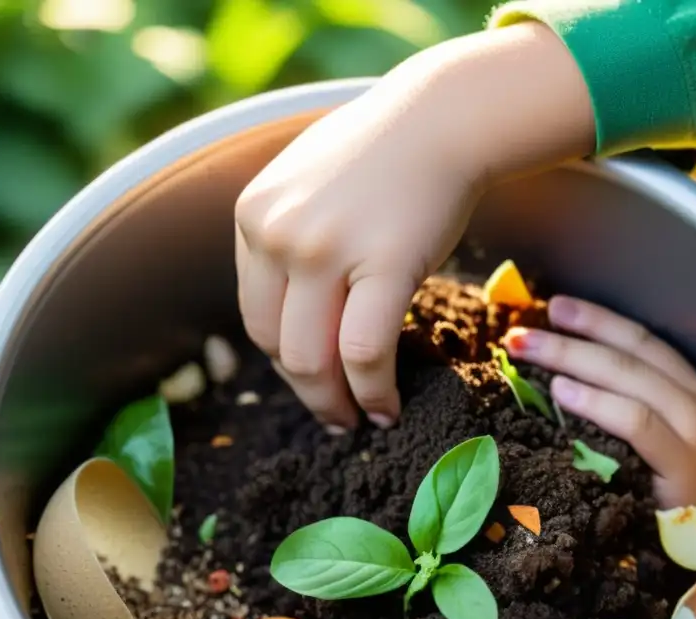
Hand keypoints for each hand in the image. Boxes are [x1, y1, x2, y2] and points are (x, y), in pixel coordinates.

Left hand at [234, 23, 593, 429]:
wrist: (442, 119)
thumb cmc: (384, 153)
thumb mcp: (308, 186)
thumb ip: (289, 238)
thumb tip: (295, 307)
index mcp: (253, 216)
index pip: (256, 316)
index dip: (286, 362)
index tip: (316, 381)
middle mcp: (278, 234)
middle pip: (278, 346)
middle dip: (310, 394)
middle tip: (338, 418)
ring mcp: (325, 250)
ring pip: (314, 360)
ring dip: (337, 404)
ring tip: (363, 420)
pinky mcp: (384, 264)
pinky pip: (366, 352)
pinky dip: (375, 392)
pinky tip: (390, 408)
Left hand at [503, 296, 695, 507]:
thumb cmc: (684, 499)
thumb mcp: (662, 445)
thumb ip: (627, 412)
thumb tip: (561, 382)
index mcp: (688, 389)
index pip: (639, 342)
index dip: (597, 320)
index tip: (555, 306)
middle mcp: (695, 401)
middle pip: (627, 353)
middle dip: (572, 336)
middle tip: (521, 330)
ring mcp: (693, 432)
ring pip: (628, 377)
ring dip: (572, 357)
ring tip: (527, 350)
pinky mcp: (683, 467)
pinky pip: (635, 422)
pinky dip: (596, 402)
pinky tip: (561, 392)